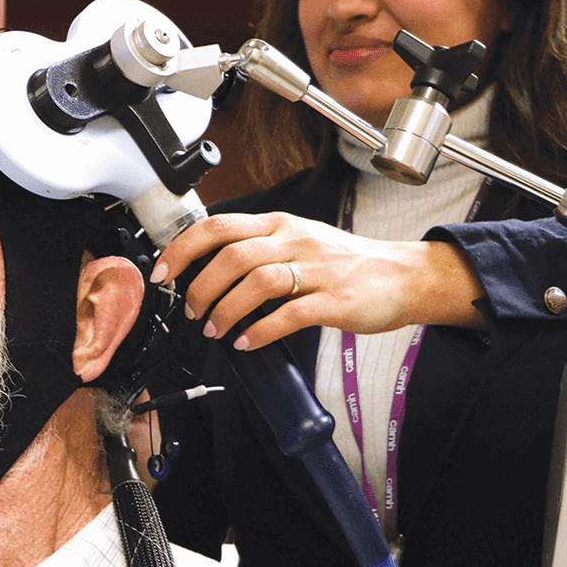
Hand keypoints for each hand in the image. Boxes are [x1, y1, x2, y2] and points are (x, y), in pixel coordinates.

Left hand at [149, 212, 486, 349]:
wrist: (402, 275)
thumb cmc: (345, 261)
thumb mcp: (298, 240)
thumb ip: (257, 248)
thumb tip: (206, 269)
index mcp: (279, 224)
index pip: (219, 226)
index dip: (183, 249)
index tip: (163, 273)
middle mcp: (295, 240)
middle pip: (232, 255)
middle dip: (201, 287)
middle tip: (193, 311)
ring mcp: (317, 269)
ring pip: (258, 281)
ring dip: (227, 309)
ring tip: (216, 330)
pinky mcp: (335, 300)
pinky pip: (290, 315)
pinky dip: (261, 330)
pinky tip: (247, 342)